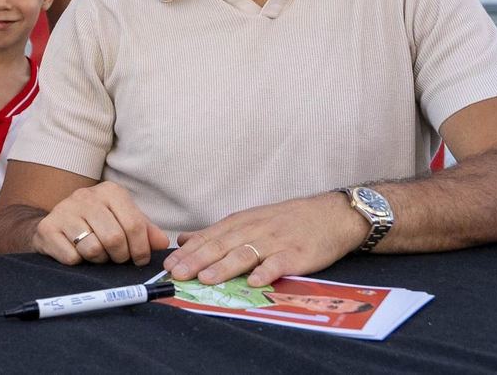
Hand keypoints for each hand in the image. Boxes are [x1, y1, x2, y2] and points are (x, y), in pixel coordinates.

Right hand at [32, 181, 169, 266]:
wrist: (56, 225)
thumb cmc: (96, 224)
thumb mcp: (123, 221)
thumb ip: (145, 231)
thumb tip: (162, 243)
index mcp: (110, 192)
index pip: (134, 225)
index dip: (140, 249)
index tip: (139, 259)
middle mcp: (85, 196)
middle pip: (114, 239)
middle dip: (119, 256)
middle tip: (116, 258)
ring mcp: (64, 211)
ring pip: (92, 249)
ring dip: (98, 260)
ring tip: (96, 254)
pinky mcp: (47, 228)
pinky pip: (71, 257)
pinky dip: (78, 262)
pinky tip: (77, 253)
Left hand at [163, 192, 368, 287]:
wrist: (328, 215)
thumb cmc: (286, 221)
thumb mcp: (248, 221)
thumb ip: (216, 233)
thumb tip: (183, 240)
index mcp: (240, 223)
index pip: (208, 238)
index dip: (188, 252)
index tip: (168, 265)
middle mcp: (253, 230)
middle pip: (221, 246)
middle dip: (197, 261)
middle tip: (177, 274)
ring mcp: (275, 241)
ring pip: (245, 254)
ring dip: (224, 267)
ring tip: (206, 279)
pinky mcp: (297, 253)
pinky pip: (280, 263)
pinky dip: (267, 271)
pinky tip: (254, 281)